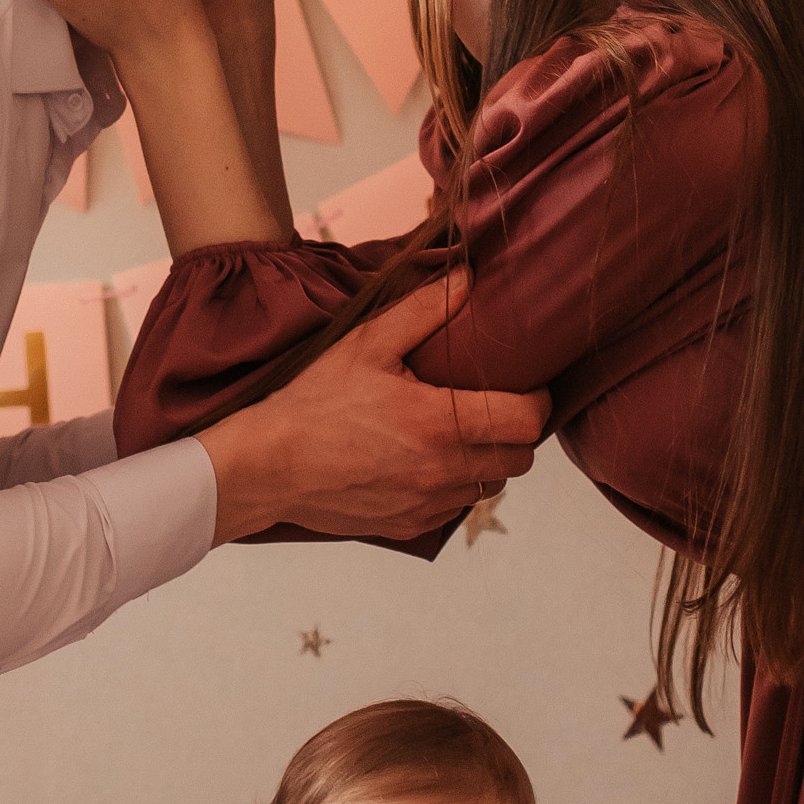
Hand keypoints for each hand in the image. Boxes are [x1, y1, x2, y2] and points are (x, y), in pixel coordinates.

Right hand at [201, 273, 549, 542]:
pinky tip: (424, 460)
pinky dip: (454, 485)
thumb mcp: (366, 343)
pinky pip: (456, 506)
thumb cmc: (314, 402)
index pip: (526, 420)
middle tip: (492, 405)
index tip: (526, 386)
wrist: (267, 466)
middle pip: (520, 458)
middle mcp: (441, 470)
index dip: (536, 400)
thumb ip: (423, 310)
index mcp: (438, 423)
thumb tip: (468, 278)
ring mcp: (427, 504)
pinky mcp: (411, 525)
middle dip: (515, 431)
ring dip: (486, 459)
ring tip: (456, 432)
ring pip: (491, 484)